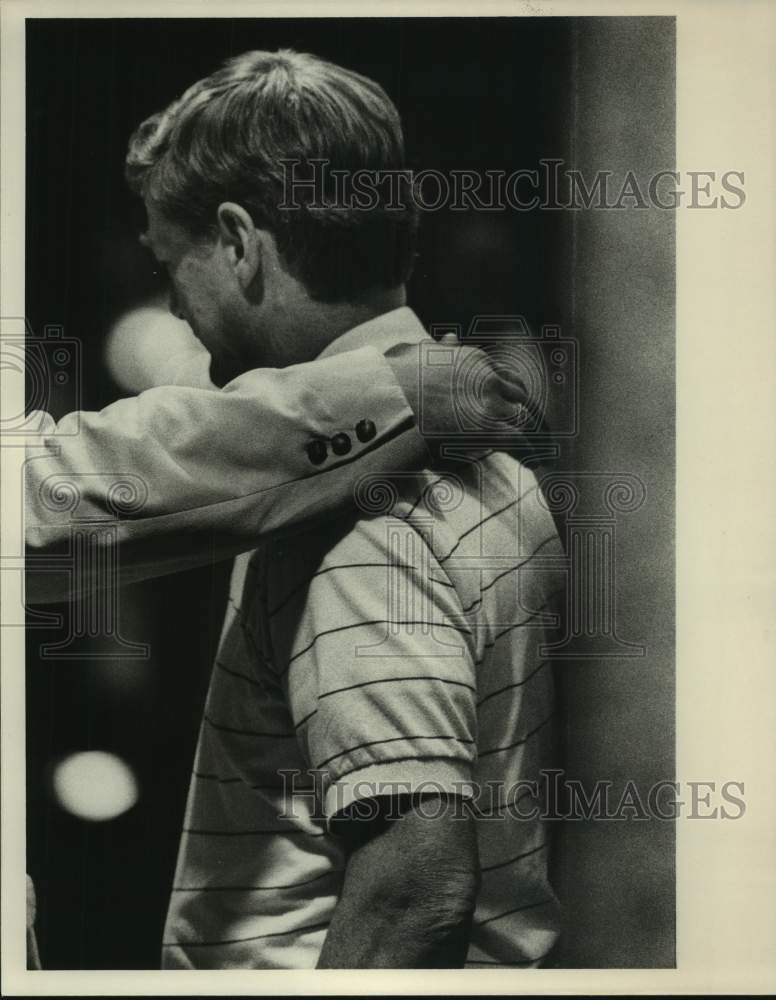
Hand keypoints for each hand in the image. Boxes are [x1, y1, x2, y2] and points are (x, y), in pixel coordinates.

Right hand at [384, 333, 530, 440]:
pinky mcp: (487, 428)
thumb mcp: (416, 354)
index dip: (511, 397)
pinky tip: (536, 463)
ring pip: (525, 419)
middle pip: (521, 397)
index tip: (515, 409)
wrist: (383, 399)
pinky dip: (531, 453)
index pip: (506, 378)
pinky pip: (520, 441)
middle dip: (526, 415)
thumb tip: (451, 339)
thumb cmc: (393, 380)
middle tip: (534, 433)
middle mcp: (486, 377)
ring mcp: (489, 402)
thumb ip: (438, 349)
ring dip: (531, 436)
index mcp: (472, 359)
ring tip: (540, 452)